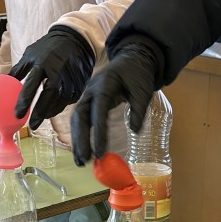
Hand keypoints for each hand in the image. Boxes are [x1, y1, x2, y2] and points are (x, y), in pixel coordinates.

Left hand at [10, 26, 94, 129]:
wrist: (75, 41)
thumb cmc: (49, 48)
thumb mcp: (31, 54)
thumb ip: (19, 70)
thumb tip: (5, 83)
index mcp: (43, 63)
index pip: (31, 85)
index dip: (24, 101)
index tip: (17, 114)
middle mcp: (58, 72)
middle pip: (48, 97)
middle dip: (39, 113)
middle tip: (32, 125)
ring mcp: (71, 79)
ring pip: (60, 102)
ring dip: (50, 112)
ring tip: (42, 117)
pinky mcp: (79, 85)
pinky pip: (69, 100)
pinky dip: (60, 106)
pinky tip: (54, 108)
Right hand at [71, 42, 157, 164]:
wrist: (132, 59)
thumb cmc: (138, 74)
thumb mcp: (143, 90)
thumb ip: (139, 110)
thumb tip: (135, 131)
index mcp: (104, 85)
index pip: (98, 111)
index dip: (98, 133)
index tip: (100, 152)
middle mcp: (91, 90)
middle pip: (81, 117)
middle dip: (81, 140)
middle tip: (85, 161)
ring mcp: (88, 96)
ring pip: (78, 120)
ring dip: (78, 141)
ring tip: (81, 162)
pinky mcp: (89, 102)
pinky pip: (81, 120)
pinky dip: (80, 135)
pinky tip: (82, 151)